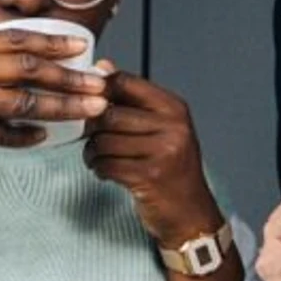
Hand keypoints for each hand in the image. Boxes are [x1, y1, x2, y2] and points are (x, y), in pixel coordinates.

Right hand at [0, 29, 108, 180]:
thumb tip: (16, 70)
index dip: (51, 41)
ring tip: (91, 110)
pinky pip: (5, 133)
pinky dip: (26, 136)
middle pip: (28, 66)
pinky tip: (43, 138)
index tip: (80, 44)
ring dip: (63, 106)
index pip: (15, 39)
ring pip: (26, 100)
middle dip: (69, 74)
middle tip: (98, 81)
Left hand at [82, 68, 221, 245]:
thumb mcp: (162, 128)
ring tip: (98, 158)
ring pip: (104, 141)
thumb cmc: (172, 168)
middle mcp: (172, 126)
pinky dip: (99, 168)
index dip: (99, 91)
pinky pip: (107, 164)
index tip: (89, 103)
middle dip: (92, 128)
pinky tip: (105, 172)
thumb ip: (133, 100)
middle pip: (109, 114)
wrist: (190, 213)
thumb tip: (103, 67)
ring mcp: (163, 152)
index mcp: (174, 108)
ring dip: (93, 152)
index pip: (126, 83)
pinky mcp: (149, 177)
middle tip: (91, 138)